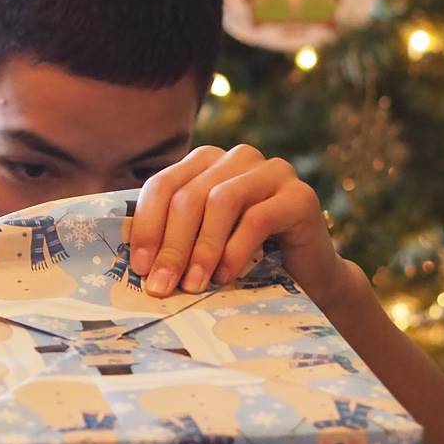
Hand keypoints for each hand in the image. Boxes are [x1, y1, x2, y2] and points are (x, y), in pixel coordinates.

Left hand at [127, 144, 357, 308]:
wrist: (309, 278)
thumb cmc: (247, 262)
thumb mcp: (202, 246)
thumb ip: (172, 239)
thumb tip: (134, 262)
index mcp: (206, 162)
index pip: (163, 185)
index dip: (146, 226)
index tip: (139, 267)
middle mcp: (238, 158)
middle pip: (189, 195)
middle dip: (171, 245)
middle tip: (161, 285)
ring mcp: (272, 171)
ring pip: (221, 201)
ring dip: (202, 249)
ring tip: (193, 285)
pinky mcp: (299, 195)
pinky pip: (258, 218)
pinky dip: (236, 250)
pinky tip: (226, 276)